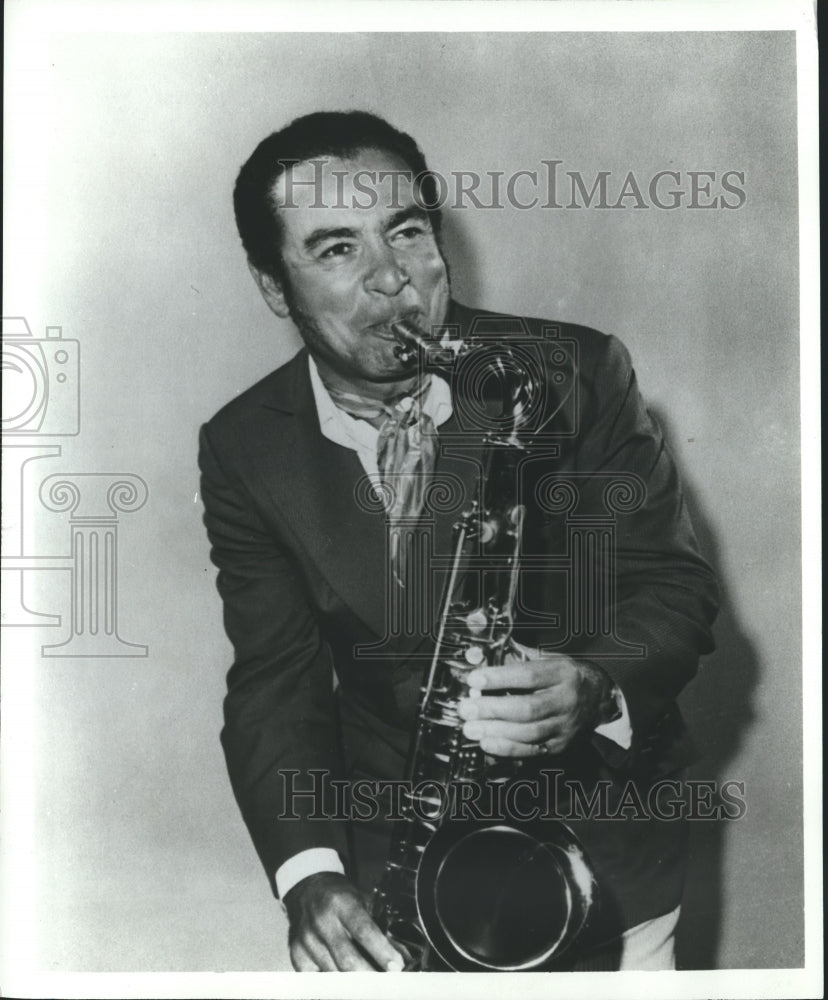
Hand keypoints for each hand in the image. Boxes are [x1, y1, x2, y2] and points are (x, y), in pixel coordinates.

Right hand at [283, 871, 405, 971]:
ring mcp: (306, 940)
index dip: (382, 951)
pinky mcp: (297, 954)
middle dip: (371, 976)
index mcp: (341, 902)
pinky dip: (335, 982)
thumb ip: (382, 928)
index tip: (398, 966)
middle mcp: (322, 921)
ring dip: (356, 983)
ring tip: (372, 982)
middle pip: (347, 960)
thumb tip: (403, 957)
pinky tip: (346, 979)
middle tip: (388, 984)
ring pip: (334, 974)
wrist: (308, 889)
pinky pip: (318, 979)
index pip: (363, 930)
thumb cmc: (341, 897)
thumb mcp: (364, 901)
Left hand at [457, 641, 615, 757]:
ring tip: (470, 728)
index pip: (529, 675)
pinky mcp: (560, 745)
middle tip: (466, 708)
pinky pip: (533, 750)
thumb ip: (519, 657)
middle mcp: (566, 700)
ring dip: (496, 731)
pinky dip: (508, 748)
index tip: (474, 679)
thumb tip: (481, 656)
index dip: (500, 678)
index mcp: (562, 673)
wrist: (599, 697)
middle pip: (528, 708)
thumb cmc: (565, 675)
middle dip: (493, 709)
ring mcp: (565, 726)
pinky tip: (487, 743)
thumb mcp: (550, 658)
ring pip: (529, 732)